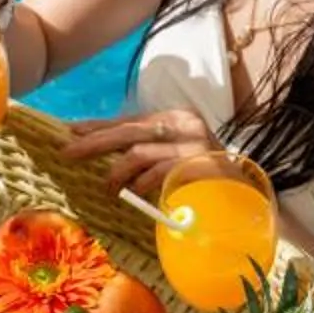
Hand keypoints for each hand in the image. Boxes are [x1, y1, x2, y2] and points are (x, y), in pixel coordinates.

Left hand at [58, 107, 224, 198]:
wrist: (246, 194)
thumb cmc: (206, 177)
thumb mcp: (175, 154)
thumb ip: (148, 150)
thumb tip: (104, 152)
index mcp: (177, 117)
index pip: (131, 120)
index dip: (100, 126)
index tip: (72, 131)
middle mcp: (185, 125)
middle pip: (129, 131)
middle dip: (95, 141)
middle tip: (67, 152)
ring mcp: (192, 144)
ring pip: (139, 152)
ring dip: (116, 171)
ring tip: (105, 186)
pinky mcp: (196, 165)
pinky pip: (157, 172)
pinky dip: (140, 183)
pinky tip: (132, 192)